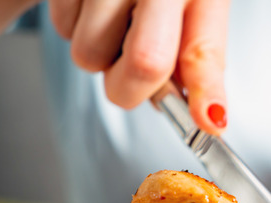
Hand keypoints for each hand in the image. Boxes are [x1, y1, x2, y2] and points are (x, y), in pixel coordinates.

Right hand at [49, 0, 229, 133]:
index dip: (206, 94)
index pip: (199, 52)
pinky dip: (75, 27)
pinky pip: (60, 28)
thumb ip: (201, 58)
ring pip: (88, 56)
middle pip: (141, 66)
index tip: (209, 122)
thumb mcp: (199, 2)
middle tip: (137, 63)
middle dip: (133, 86)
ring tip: (117, 19)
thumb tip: (209, 117)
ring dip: (100, 54)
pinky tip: (94, 3)